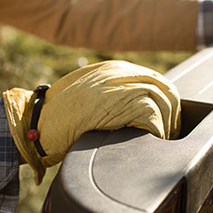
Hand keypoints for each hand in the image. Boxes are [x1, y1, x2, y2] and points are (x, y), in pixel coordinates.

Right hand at [3, 61, 180, 183]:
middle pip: (165, 88)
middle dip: (172, 112)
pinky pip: (154, 118)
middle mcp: (121, 74)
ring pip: (163, 102)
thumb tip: (131, 105)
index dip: (165, 100)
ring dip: (166, 124)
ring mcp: (123, 86)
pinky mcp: (122, 104)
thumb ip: (110, 93)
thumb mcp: (88, 94)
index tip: (167, 118)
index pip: (154, 79)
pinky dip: (157, 132)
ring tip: (163, 140)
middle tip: (170, 131)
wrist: (40, 122)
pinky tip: (153, 142)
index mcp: (114, 70)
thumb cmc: (59, 114)